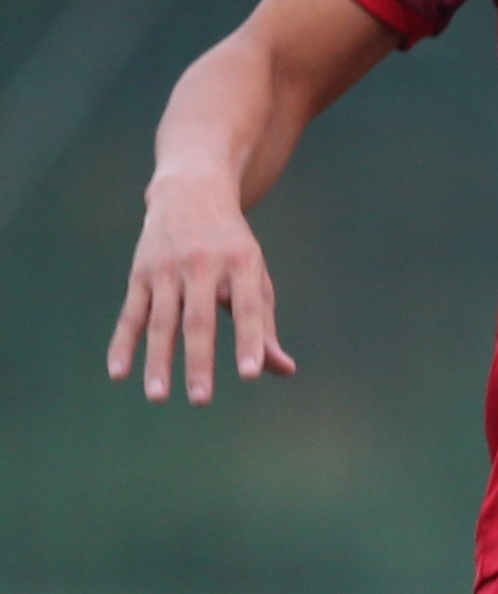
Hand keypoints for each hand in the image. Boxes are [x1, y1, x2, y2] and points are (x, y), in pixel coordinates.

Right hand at [107, 177, 289, 403]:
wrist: (191, 192)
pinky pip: (130, 313)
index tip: (252, 375)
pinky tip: (118, 373)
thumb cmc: (232, 247)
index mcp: (242, 265)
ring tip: (157, 397)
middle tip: (201, 400)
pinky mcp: (140, 273)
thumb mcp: (255, 276)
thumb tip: (283, 370)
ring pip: (161, 321)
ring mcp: (167, 269)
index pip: (248, 309)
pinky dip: (123, 344)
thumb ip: (264, 326)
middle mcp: (202, 266)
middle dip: (199, 362)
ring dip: (158, 361)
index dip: (250, 342)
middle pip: (199, 321)